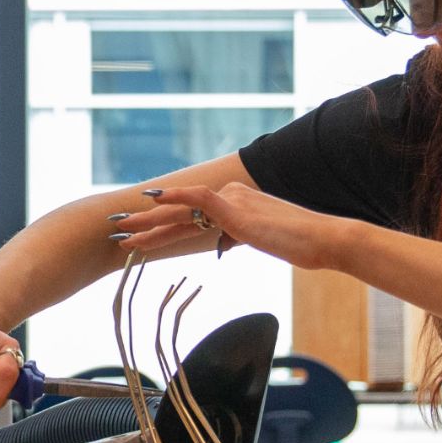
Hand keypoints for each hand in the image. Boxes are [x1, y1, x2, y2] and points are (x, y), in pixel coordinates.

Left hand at [114, 180, 349, 271]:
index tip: (137, 237)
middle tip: (117, 230)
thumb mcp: (262, 241)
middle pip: (180, 215)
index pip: (190, 219)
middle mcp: (230, 198)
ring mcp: (232, 202)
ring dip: (147, 222)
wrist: (325, 239)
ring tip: (121, 230)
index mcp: (235, 204)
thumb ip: (238, 237)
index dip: (161, 229)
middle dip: (145, 224)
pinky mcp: (236, 209)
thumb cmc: (301, 245)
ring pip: (181, 212)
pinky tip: (151, 199)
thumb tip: (222, 243)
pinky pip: (198, 199)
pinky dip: (173, 197)